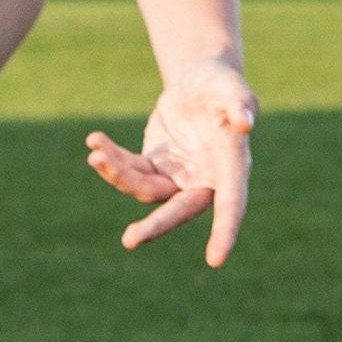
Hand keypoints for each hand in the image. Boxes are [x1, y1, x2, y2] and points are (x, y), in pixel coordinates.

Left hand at [86, 56, 257, 266]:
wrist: (197, 81)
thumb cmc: (219, 82)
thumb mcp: (228, 85)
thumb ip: (239, 102)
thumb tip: (246, 123)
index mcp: (231, 168)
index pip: (231, 204)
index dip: (225, 231)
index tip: (216, 259)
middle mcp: (204, 181)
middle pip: (179, 211)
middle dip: (154, 227)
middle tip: (129, 240)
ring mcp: (176, 179)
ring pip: (145, 190)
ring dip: (118, 175)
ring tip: (96, 153)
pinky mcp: (154, 169)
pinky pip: (129, 172)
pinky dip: (111, 160)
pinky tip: (94, 142)